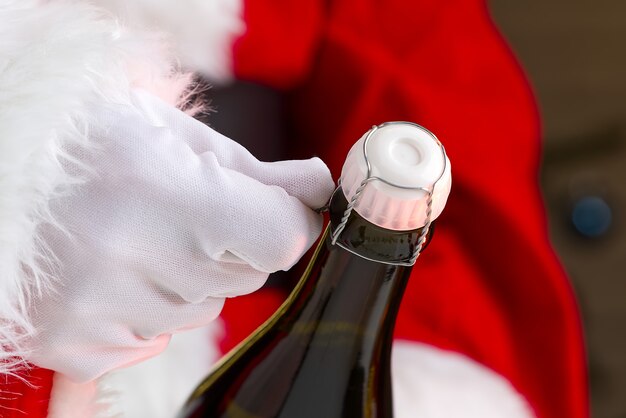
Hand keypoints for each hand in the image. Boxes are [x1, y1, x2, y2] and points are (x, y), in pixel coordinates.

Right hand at [27, 90, 333, 381]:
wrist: (4, 166)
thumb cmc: (93, 139)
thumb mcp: (176, 137)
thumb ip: (256, 172)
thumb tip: (318, 190)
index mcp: (164, 188)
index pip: (280, 238)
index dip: (284, 225)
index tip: (271, 211)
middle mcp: (127, 253)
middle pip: (244, 277)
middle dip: (228, 249)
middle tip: (177, 215)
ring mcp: (93, 306)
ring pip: (200, 312)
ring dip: (185, 281)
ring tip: (135, 238)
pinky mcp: (67, 342)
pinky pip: (150, 343)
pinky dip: (142, 314)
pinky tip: (108, 273)